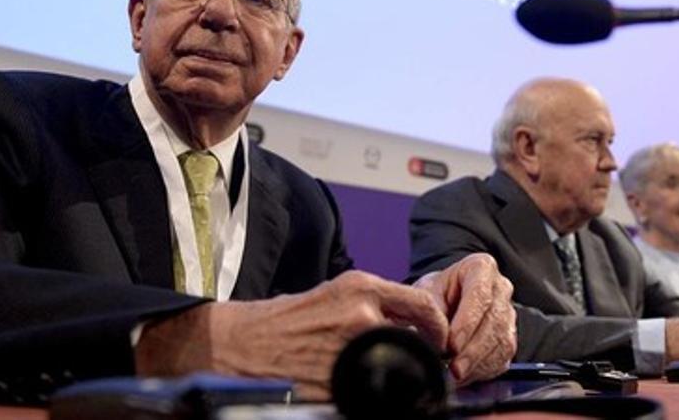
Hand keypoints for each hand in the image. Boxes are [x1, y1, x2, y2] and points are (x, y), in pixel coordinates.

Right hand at [135, 270, 448, 399]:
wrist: (239, 344)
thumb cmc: (284, 320)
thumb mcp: (333, 296)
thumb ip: (372, 305)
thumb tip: (407, 324)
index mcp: (362, 288)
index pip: (424, 305)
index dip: (438, 328)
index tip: (439, 341)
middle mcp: (361, 314)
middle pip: (414, 340)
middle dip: (416, 354)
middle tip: (416, 365)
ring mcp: (350, 348)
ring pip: (396, 365)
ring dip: (392, 371)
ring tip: (375, 373)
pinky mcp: (338, 381)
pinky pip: (370, 390)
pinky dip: (368, 390)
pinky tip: (355, 388)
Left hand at [414, 253, 516, 384]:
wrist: (446, 302)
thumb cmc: (437, 293)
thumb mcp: (426, 292)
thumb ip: (429, 310)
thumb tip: (430, 334)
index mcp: (481, 268)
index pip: (480, 294)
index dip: (467, 322)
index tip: (451, 344)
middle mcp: (500, 288)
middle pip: (494, 320)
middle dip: (472, 348)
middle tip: (453, 366)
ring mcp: (508, 313)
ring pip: (501, 341)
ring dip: (477, 362)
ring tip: (456, 374)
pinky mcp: (508, 337)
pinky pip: (503, 356)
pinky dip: (483, 369)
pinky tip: (466, 375)